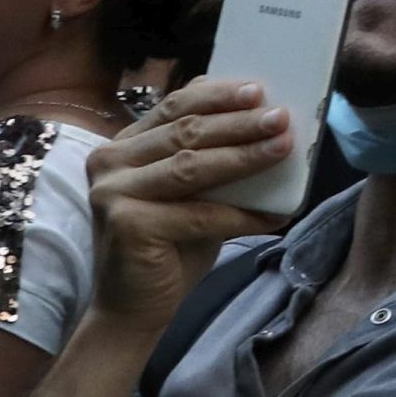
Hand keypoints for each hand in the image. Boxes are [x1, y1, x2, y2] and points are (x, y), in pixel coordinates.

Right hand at [87, 75, 293, 330]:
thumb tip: (269, 124)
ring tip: (284, 147)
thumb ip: (211, 157)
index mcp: (124, 146)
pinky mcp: (127, 224)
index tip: (260, 89)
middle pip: (187, 132)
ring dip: (245, 156)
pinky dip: (242, 215)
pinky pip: (199, 214)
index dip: (219, 95)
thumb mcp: (191, 192)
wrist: (134, 307)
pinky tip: (275, 216)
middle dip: (240, 122)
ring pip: (192, 165)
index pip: (175, 106)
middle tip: (282, 117)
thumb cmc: (170, 244)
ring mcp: (113, 192)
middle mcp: (110, 162)